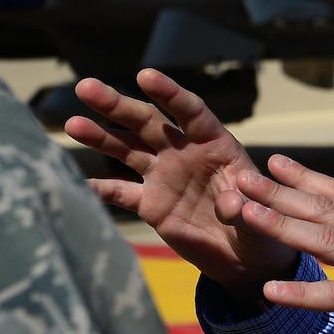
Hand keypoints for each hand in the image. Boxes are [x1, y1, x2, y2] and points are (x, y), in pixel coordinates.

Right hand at [65, 69, 297, 296]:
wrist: (246, 258)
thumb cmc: (262, 226)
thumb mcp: (262, 216)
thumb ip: (246, 206)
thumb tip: (231, 204)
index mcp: (216, 144)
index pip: (190, 111)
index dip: (169, 93)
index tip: (145, 76)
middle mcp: (184, 152)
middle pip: (147, 122)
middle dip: (117, 105)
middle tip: (86, 87)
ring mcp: (164, 176)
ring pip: (127, 149)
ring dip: (100, 136)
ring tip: (71, 122)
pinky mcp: (151, 204)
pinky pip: (120, 193)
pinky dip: (97, 190)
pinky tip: (71, 183)